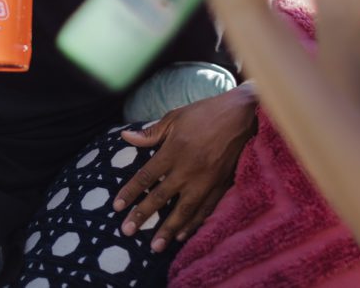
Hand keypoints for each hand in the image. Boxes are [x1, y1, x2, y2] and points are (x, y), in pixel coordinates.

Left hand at [112, 85, 257, 251]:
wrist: (242, 116)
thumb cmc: (206, 114)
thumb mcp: (175, 117)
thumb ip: (151, 133)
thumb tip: (125, 137)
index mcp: (174, 151)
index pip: (146, 176)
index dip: (130, 192)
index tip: (117, 207)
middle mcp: (188, 170)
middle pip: (161, 197)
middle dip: (142, 215)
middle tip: (127, 231)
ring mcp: (206, 181)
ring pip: (183, 211)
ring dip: (168, 230)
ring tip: (155, 247)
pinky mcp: (221, 186)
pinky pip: (205, 210)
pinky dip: (193, 224)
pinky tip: (183, 235)